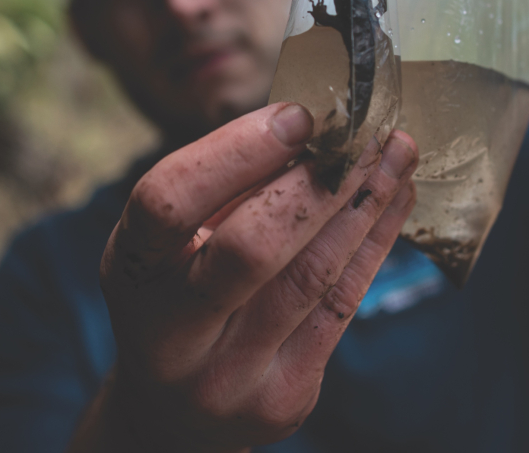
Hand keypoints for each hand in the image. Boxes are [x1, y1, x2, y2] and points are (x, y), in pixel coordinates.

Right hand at [96, 103, 417, 451]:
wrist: (173, 412)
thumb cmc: (178, 297)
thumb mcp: (173, 244)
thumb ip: (224, 189)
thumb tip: (314, 124)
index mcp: (131, 273)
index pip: (168, 203)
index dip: (236, 153)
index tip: (298, 116)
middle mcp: (171, 336)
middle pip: (250, 250)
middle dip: (319, 182)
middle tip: (366, 132)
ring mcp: (228, 377)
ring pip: (312, 276)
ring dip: (364, 203)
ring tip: (398, 151)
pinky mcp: (282, 398)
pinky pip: (341, 304)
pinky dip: (374, 241)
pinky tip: (394, 199)